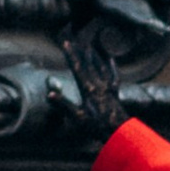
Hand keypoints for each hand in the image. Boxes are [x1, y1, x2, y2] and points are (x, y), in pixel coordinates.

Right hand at [60, 25, 126, 156]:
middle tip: (77, 40)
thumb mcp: (78, 117)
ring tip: (90, 46)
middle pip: (89, 64)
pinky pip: (114, 76)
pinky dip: (112, 67)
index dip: (71, 55)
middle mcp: (98, 84)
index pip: (77, 68)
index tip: (66, 43)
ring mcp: (108, 87)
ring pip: (101, 67)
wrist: (119, 131)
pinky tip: (111, 60)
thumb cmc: (97, 126)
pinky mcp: (115, 92)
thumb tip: (50, 94)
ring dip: (95, 56)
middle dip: (81, 51)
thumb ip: (64, 105)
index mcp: (88, 89)